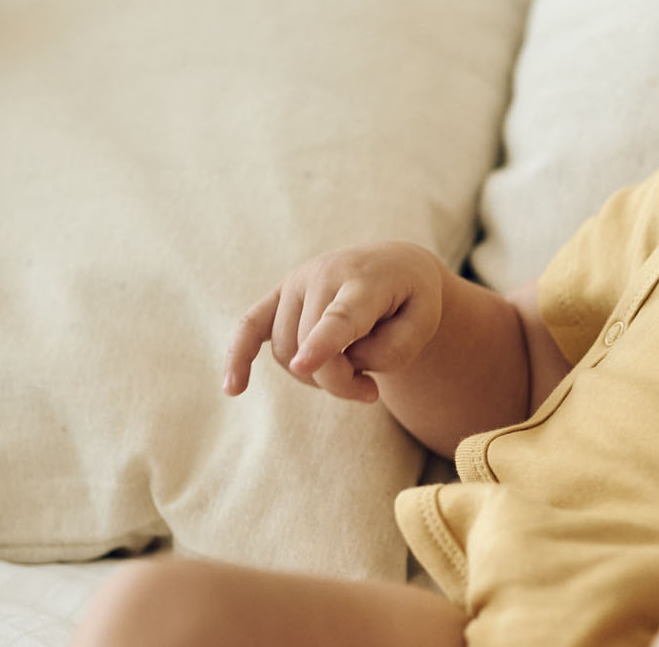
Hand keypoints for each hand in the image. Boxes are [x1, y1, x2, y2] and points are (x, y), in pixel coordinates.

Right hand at [224, 242, 446, 401]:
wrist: (394, 266)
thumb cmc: (411, 300)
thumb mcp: (426, 324)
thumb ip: (393, 350)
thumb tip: (344, 362)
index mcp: (366, 280)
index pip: (340, 317)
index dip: (323, 343)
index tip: (305, 364)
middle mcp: (324, 275)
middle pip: (311, 348)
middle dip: (339, 382)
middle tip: (370, 391)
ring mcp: (296, 282)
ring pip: (287, 350)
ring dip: (315, 376)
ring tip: (350, 370)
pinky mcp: (279, 295)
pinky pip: (249, 326)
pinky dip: (238, 356)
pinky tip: (233, 388)